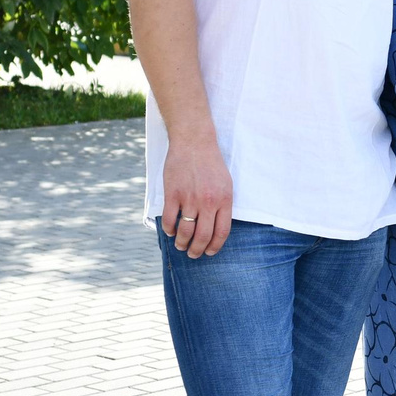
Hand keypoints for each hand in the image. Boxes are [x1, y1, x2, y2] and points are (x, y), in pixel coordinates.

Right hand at [162, 135, 233, 257]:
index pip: (221, 232)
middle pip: (203, 237)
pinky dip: (169, 229)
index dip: (214, 246)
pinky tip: (169, 231)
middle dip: (197, 250)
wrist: (194, 142)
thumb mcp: (226, 183)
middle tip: (193, 254)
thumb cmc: (211, 163)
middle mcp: (208, 202)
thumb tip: (216, 227)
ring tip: (180, 245)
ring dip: (181, 243)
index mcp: (224, 200)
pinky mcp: (173, 194)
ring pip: (185, 231)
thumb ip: (222, 205)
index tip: (209, 252)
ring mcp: (190, 198)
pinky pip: (170, 219)